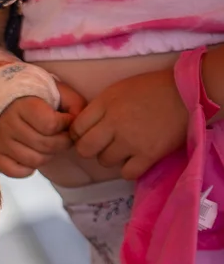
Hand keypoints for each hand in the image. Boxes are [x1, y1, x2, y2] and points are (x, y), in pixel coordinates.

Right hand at [0, 82, 85, 177]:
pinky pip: (15, 171)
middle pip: (45, 145)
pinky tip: (34, 156)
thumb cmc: (35, 97)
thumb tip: (78, 123)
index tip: (67, 120)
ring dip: (49, 155)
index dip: (66, 125)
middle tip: (64, 136)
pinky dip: (29, 169)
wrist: (4, 100)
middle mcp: (8, 124)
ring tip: (51, 145)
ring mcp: (0, 142)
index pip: (51, 125)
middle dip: (62, 143)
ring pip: (34, 160)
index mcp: (23, 106)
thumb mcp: (57, 91)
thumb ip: (74, 103)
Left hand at [70, 68, 186, 180]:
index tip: (88, 134)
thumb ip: (97, 109)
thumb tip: (78, 130)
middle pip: (84, 149)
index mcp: (105, 105)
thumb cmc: (150, 89)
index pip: (75, 129)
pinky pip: (126, 173)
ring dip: (111, 157)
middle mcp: (114, 124)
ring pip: (104, 161)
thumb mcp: (117, 91)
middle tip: (103, 144)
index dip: (78, 134)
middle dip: (90, 148)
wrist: (186, 92)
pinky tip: (134, 159)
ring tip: (125, 147)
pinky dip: (129, 169)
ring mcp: (131, 141)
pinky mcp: (149, 154)